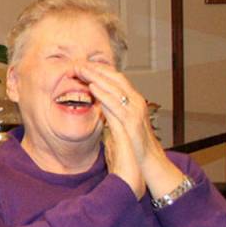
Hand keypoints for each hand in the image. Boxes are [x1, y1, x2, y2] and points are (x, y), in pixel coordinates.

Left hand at [77, 62, 182, 199]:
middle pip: (115, 79)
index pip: (116, 80)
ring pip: (115, 88)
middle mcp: (136, 102)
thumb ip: (110, 114)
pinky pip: (116, 105)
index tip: (83, 65)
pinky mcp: (131, 123)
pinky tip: (92, 88)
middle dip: (96, 70)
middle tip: (78, 63)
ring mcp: (135, 111)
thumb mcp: (119, 126)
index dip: (100, 71)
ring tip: (81, 70)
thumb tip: (99, 108)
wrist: (148, 163)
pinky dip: (104, 95)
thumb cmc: (132, 146)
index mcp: (132, 102)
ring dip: (96, 77)